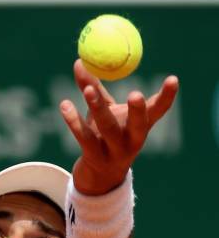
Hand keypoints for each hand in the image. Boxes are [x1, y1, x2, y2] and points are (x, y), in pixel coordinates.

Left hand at [60, 59, 178, 194]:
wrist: (98, 177)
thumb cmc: (105, 137)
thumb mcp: (105, 112)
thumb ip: (94, 88)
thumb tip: (79, 61)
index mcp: (141, 126)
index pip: (158, 110)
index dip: (167, 96)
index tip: (173, 79)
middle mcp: (132, 140)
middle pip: (138, 125)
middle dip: (138, 111)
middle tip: (136, 94)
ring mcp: (114, 152)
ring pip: (107, 129)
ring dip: (98, 109)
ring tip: (88, 90)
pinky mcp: (95, 158)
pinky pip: (84, 138)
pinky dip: (74, 122)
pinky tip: (65, 106)